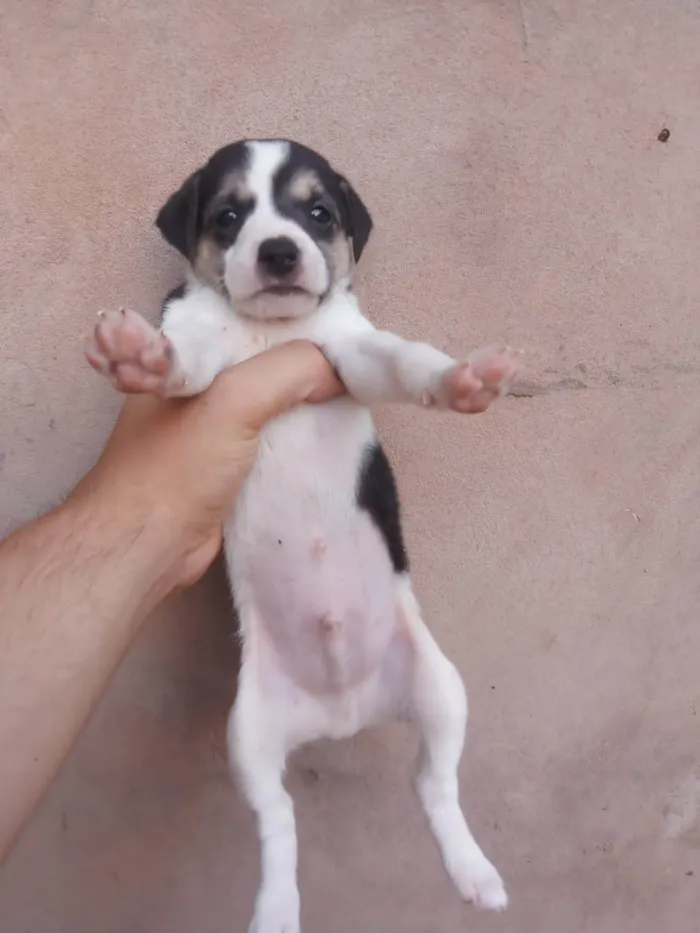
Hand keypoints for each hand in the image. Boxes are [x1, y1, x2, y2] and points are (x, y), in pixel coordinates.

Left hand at [73, 340, 342, 592]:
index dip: (291, 324)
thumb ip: (290, 371)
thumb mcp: (235, 401)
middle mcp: (195, 386)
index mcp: (185, 357)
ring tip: (347, 395)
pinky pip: (268, 441)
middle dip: (303, 365)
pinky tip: (326, 437)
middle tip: (350, 363)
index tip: (336, 331)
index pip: (246, 322)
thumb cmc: (176, 467)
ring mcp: (208, 429)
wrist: (146, 546)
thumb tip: (338, 371)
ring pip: (268, 404)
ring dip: (303, 404)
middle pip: (262, 363)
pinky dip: (295, 439)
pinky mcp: (222, 467)